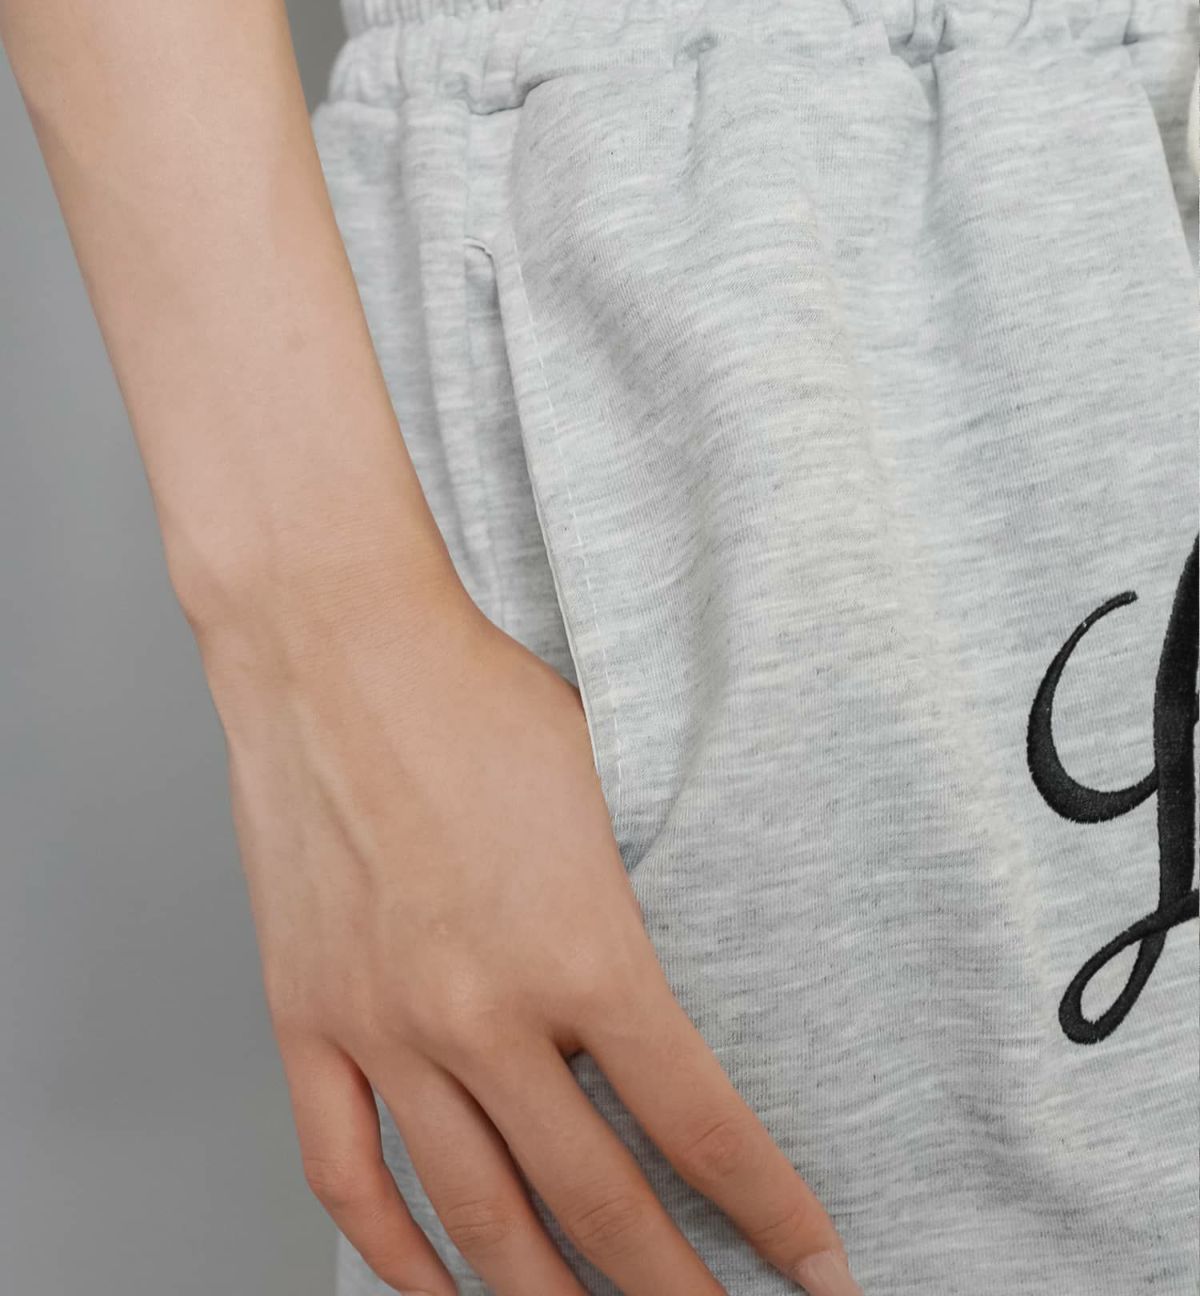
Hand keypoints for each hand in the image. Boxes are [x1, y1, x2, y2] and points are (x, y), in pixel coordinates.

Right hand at [196, 562, 858, 1295]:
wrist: (337, 650)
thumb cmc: (477, 700)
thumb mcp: (607, 787)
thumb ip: (643, 904)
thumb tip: (683, 986)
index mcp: (581, 951)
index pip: (699, 1125)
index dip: (769, 1212)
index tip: (818, 1267)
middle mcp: (484, 1013)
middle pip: (596, 1202)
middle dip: (673, 1289)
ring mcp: (386, 1026)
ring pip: (475, 1217)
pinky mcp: (307, 1019)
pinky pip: (347, 1173)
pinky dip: (395, 1255)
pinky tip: (437, 1288)